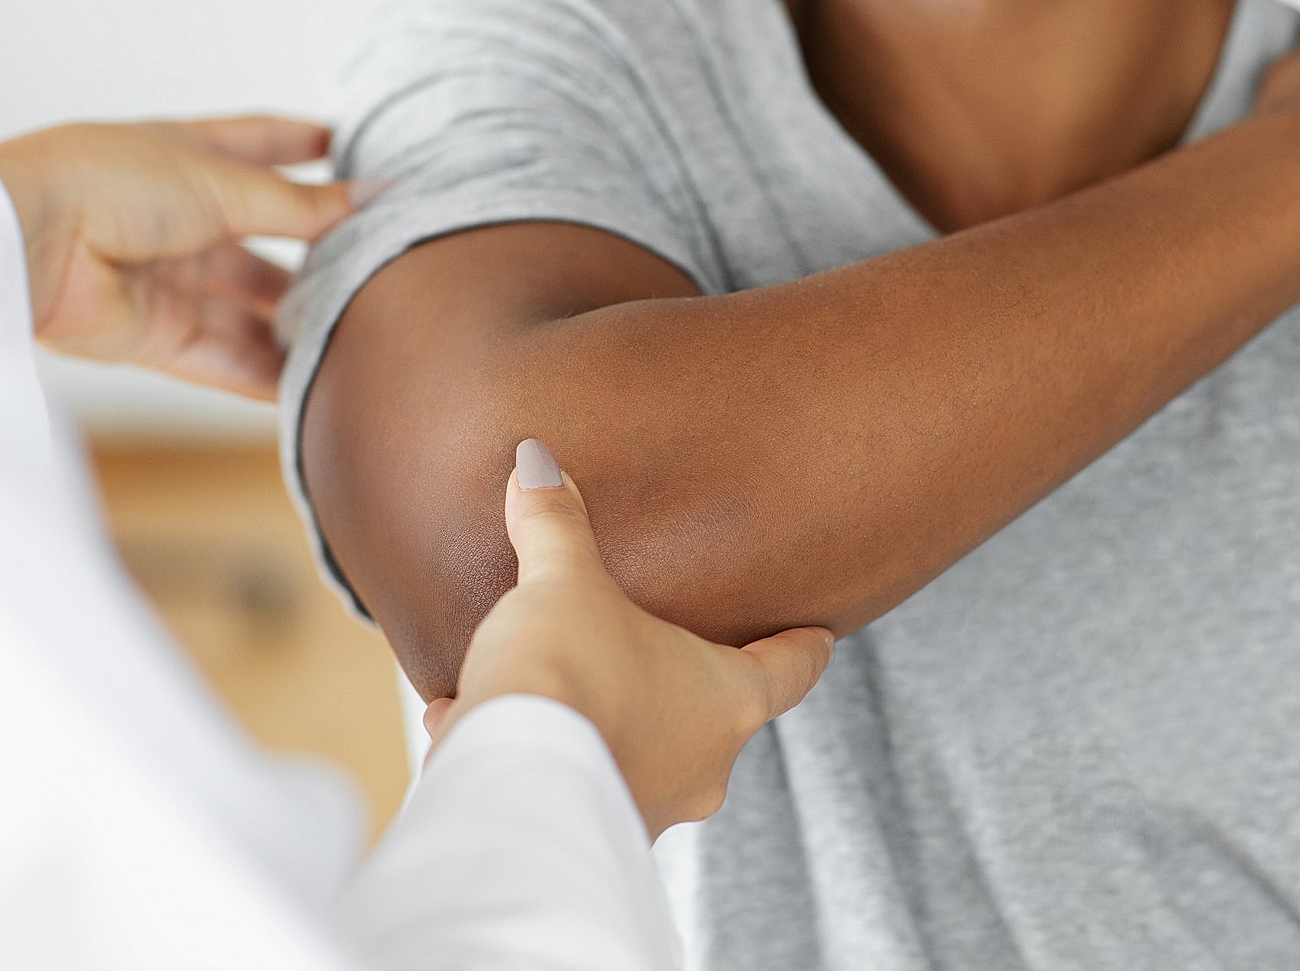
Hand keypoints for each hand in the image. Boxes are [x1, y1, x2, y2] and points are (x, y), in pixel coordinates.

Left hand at [0, 117, 361, 398]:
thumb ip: (305, 204)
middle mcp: (178, 216)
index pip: (261, 145)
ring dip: (296, 323)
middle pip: (263, 240)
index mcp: (187, 157)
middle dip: (316, 255)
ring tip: (358, 335)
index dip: (306, 146)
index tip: (356, 149)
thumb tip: (378, 196)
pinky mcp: (153, 333)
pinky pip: (221, 358)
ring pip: (247, 307)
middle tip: (379, 269)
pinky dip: (263, 374)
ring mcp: (165, 277)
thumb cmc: (109, 182)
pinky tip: (313, 386)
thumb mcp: (224, 184)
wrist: (26, 239)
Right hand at [426, 439, 833, 838]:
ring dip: (603, 719)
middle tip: (674, 651)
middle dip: (687, 683)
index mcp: (729, 701)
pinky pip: (569, 781)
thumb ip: (557, 526)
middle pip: (716, 715)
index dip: (806, 647)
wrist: (506, 789)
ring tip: (557, 685)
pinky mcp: (587, 834)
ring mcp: (651, 808)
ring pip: (640, 753)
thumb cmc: (567, 677)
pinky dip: (535, 751)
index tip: (823, 637)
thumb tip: (538, 465)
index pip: (793, 669)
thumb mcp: (563, 584)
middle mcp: (705, 768)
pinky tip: (476, 724)